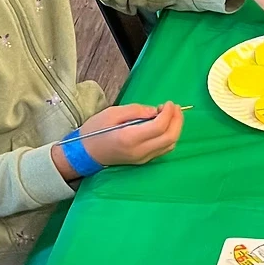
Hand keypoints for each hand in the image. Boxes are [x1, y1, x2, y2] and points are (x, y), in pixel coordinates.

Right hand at [61, 102, 183, 178]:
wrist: (86, 152)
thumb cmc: (96, 130)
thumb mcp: (112, 113)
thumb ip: (136, 110)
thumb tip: (155, 111)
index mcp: (130, 138)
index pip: (159, 127)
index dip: (168, 113)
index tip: (168, 103)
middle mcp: (139, 151)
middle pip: (170, 138)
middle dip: (177, 120)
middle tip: (174, 107)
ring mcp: (143, 158)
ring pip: (170, 145)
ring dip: (175, 128)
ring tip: (171, 114)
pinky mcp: (144, 161)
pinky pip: (164, 149)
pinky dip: (170, 136)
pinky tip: (165, 125)